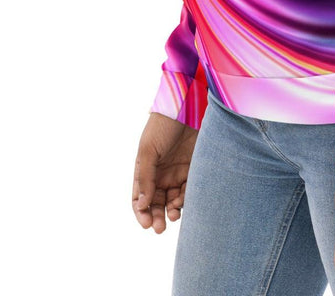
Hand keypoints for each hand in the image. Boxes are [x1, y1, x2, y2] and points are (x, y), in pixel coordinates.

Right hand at [132, 111, 199, 232]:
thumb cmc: (162, 126)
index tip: (146, 223)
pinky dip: (185, 200)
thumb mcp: (148, 150)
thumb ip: (146, 178)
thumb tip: (142, 205)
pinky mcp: (194, 170)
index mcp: (145, 170)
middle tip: (160, 228)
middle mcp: (161, 174)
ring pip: (173, 201)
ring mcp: (178, 173)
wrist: (188, 107)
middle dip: (157, 217)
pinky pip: (189, 191)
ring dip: (172, 211)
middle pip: (156, 203)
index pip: (140, 198)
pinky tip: (183, 203)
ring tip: (173, 215)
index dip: (141, 212)